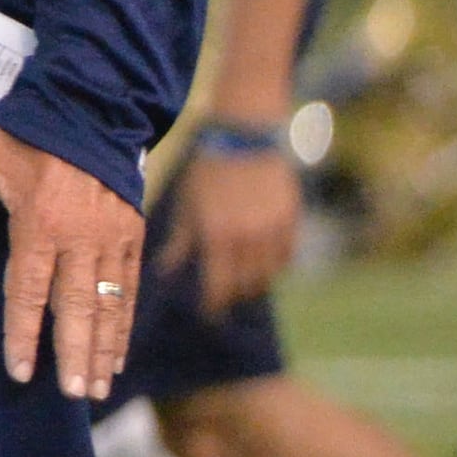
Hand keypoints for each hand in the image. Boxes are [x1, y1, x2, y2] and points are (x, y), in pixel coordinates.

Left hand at [0, 121, 142, 398]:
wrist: (89, 109)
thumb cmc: (21, 133)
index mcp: (38, 223)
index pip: (28, 292)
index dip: (24, 334)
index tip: (20, 371)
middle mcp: (79, 239)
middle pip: (75, 308)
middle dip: (74, 354)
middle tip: (74, 395)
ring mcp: (110, 240)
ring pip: (107, 305)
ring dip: (103, 348)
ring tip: (97, 388)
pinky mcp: (131, 237)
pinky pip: (128, 290)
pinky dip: (124, 324)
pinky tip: (118, 354)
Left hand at [158, 149, 298, 313]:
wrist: (246, 140)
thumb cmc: (207, 173)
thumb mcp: (186, 206)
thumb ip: (179, 243)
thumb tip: (164, 273)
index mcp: (218, 237)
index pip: (218, 287)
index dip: (213, 306)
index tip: (207, 316)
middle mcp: (248, 240)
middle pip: (244, 286)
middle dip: (231, 295)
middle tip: (222, 296)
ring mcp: (274, 232)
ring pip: (268, 275)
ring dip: (254, 282)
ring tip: (240, 281)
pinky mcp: (292, 223)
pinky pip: (286, 258)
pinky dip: (274, 265)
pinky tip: (262, 262)